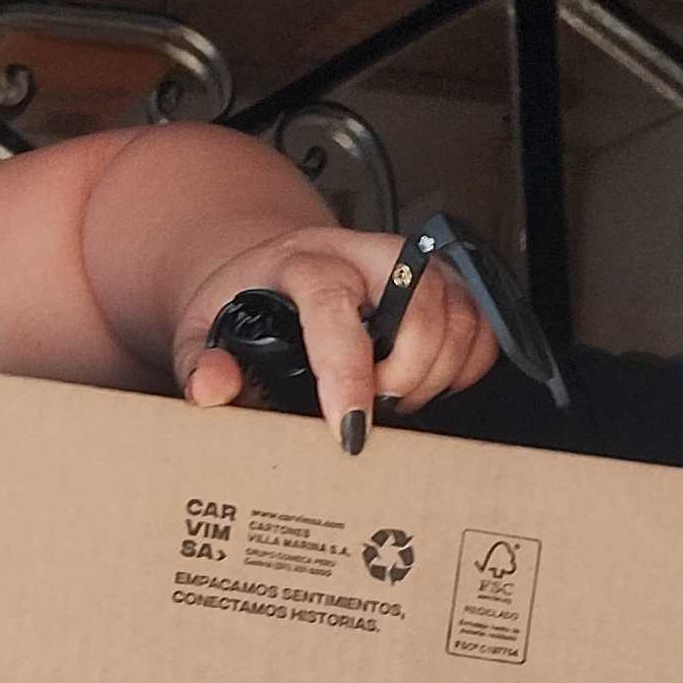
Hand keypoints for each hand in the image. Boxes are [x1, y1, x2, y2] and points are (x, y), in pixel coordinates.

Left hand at [170, 222, 497, 440]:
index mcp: (303, 261)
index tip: (350, 430)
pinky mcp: (444, 280)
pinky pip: (481, 325)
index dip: (348, 374)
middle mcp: (365, 252)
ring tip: (392, 398)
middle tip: (372, 409)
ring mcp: (412, 263)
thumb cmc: (242, 303)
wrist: (268, 268)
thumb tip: (212, 389)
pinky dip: (465, 366)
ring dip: (435, 375)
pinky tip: (424, 382)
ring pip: (460, 317)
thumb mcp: (202, 332)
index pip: (335, 309)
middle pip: (421, 308)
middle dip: (404, 377)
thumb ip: (201, 364)